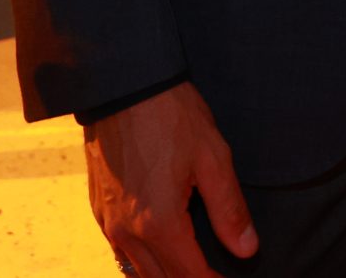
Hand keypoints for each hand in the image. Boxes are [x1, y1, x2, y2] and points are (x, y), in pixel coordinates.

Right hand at [85, 82, 257, 277]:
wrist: (123, 86)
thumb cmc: (171, 117)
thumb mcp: (213, 158)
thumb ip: (230, 209)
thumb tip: (247, 249)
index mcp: (159, 223)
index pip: (190, 276)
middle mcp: (127, 232)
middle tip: (216, 274)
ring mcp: (108, 223)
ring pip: (138, 271)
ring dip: (166, 275)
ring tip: (193, 267)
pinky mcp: (98, 210)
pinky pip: (121, 252)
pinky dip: (143, 262)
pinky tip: (162, 251)